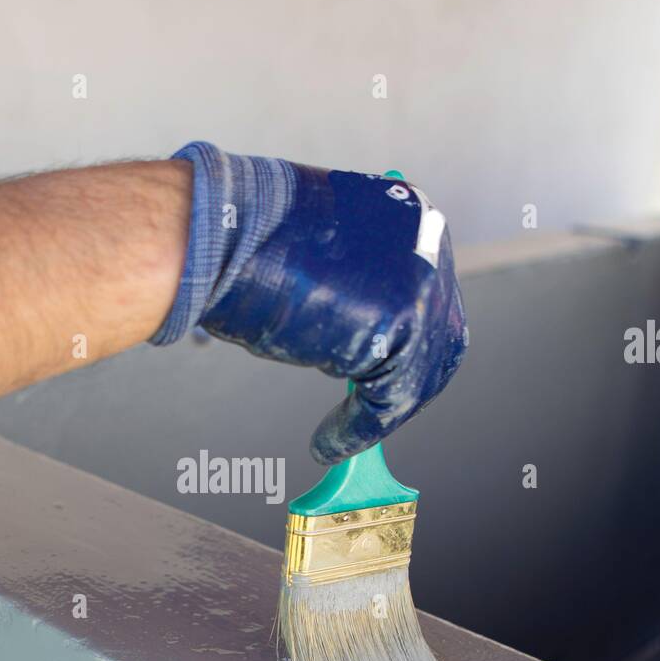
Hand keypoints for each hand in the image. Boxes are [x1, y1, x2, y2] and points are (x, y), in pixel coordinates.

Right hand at [149, 142, 467, 463]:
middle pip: (437, 341)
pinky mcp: (404, 322)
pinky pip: (390, 398)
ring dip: (374, 415)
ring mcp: (422, 282)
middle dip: (402, 386)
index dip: (407, 349)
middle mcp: (428, 245)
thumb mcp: (324, 261)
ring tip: (334, 437)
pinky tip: (327, 441)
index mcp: (412, 218)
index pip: (431, 302)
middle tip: (368, 416)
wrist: (222, 234)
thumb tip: (368, 336)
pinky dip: (357, 430)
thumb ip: (357, 286)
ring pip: (416, 374)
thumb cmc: (249, 245)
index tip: (383, 380)